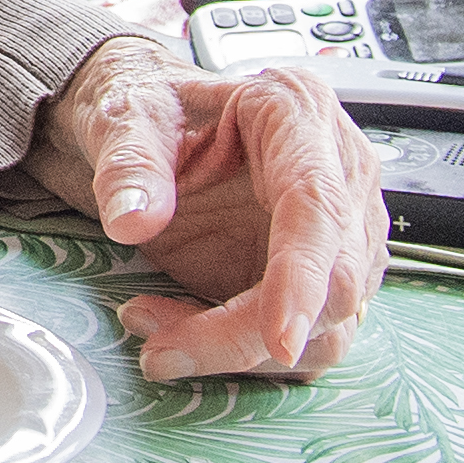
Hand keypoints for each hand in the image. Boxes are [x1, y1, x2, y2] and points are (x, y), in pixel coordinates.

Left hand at [32, 38, 384, 380]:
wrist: (147, 129)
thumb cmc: (149, 110)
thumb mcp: (124, 117)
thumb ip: (128, 163)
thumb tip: (132, 221)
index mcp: (298, 114)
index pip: (319, 207)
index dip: (303, 278)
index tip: (278, 339)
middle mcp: (339, 174)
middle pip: (333, 284)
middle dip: (249, 335)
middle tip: (160, 351)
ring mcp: (340, 233)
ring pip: (326, 328)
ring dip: (240, 351)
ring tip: (153, 333)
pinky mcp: (319, 279)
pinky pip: (300, 341)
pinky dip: (239, 352)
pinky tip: (177, 332)